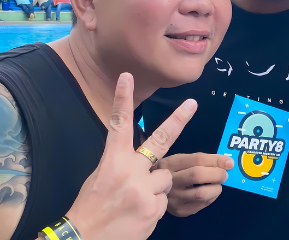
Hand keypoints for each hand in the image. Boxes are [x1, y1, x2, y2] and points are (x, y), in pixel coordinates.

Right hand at [65, 73, 197, 239]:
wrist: (85, 238)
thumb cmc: (92, 207)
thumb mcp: (101, 178)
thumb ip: (123, 164)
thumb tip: (141, 160)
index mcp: (113, 160)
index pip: (120, 124)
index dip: (123, 99)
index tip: (127, 77)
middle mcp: (130, 170)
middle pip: (161, 140)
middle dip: (178, 119)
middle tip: (192, 103)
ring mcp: (144, 188)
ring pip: (166, 178)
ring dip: (156, 188)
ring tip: (136, 201)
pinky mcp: (155, 207)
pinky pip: (165, 200)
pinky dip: (155, 206)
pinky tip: (139, 214)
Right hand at [159, 152, 233, 216]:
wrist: (152, 189)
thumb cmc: (172, 170)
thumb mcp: (180, 159)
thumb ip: (200, 159)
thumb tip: (226, 162)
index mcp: (170, 163)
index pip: (196, 160)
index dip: (215, 160)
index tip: (229, 162)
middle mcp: (169, 181)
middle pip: (197, 176)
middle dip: (217, 174)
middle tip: (224, 174)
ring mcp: (173, 198)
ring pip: (201, 194)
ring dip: (216, 188)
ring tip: (217, 184)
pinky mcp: (179, 211)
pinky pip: (201, 205)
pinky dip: (211, 198)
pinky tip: (210, 192)